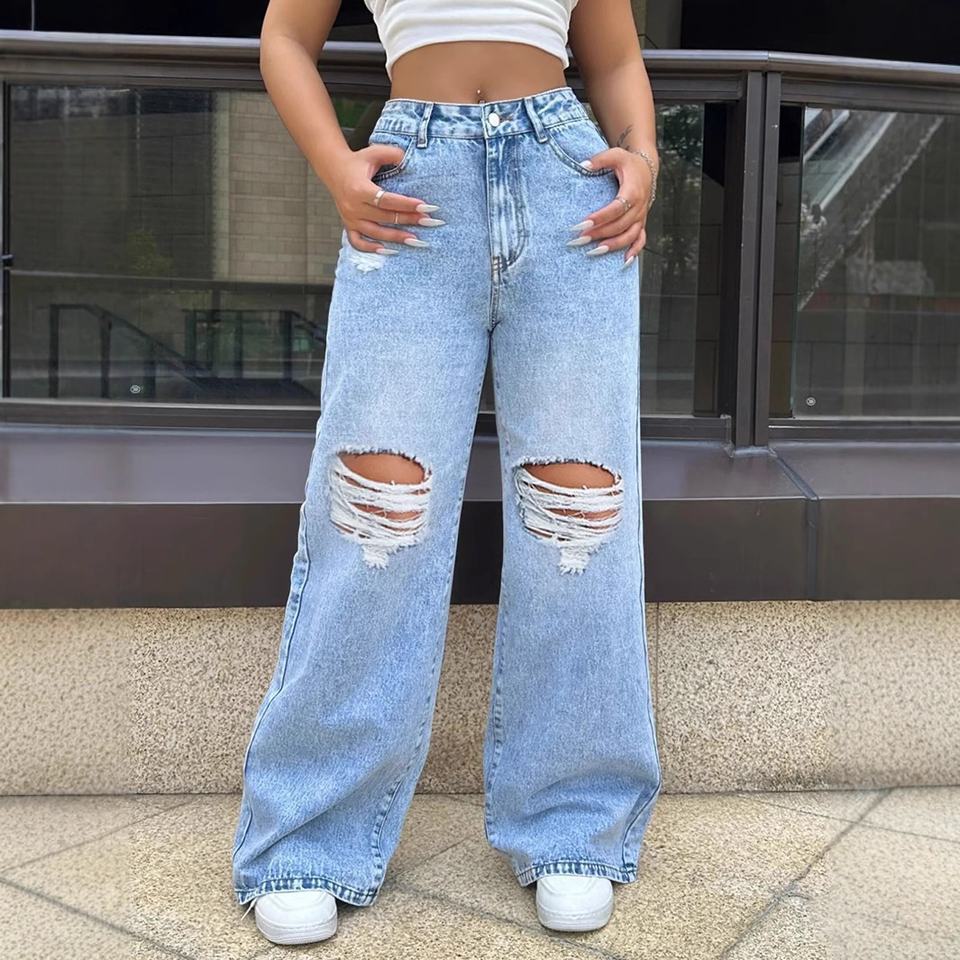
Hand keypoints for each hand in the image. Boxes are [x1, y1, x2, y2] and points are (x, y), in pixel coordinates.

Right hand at [330, 144, 442, 252]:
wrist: (333, 169)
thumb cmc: (357, 162)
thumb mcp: (374, 152)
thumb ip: (392, 154)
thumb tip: (408, 159)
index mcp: (360, 188)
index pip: (387, 200)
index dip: (407, 204)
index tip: (425, 207)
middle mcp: (353, 206)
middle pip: (385, 217)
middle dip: (408, 220)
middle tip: (428, 221)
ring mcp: (350, 218)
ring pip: (375, 233)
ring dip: (396, 237)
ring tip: (415, 240)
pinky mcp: (348, 225)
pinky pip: (358, 242)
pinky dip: (371, 249)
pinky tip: (387, 251)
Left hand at [569, 147, 656, 264]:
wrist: (646, 169)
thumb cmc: (628, 163)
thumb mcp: (615, 155)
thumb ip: (600, 159)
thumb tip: (583, 165)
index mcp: (633, 192)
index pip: (615, 209)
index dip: (599, 218)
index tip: (581, 224)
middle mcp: (639, 207)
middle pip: (619, 226)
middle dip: (599, 234)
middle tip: (578, 240)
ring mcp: (640, 217)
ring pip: (629, 236)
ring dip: (612, 246)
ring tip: (593, 252)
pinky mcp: (641, 223)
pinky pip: (640, 240)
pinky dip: (634, 252)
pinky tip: (623, 262)